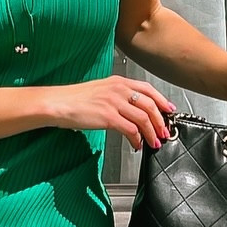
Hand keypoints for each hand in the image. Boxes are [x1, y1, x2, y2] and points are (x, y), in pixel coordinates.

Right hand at [45, 76, 176, 150]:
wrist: (57, 103)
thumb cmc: (73, 99)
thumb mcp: (99, 90)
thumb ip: (116, 96)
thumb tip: (129, 110)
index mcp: (118, 82)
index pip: (148, 89)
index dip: (161, 101)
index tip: (169, 110)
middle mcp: (119, 90)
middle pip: (150, 105)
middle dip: (160, 121)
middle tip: (164, 132)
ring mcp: (114, 103)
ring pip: (143, 118)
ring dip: (151, 133)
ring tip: (154, 142)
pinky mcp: (108, 117)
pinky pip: (131, 130)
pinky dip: (137, 139)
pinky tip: (136, 145)